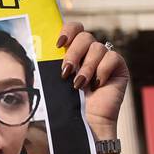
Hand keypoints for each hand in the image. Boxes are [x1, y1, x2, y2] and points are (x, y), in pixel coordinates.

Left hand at [59, 22, 128, 138]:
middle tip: (66, 71)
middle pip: (84, 35)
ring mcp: (105, 60)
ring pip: (97, 46)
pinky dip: (102, 70)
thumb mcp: (54, 82)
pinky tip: (97, 85)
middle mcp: (89, 53)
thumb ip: (50, 64)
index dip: (68, 30)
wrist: (85, 125)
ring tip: (79, 85)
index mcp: (73, 52)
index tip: (58, 44)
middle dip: (74, 52)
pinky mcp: (118, 68)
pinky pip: (112, 56)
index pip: (74, 28)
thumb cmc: (67, 107)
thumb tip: (35, 49)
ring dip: (86, 66)